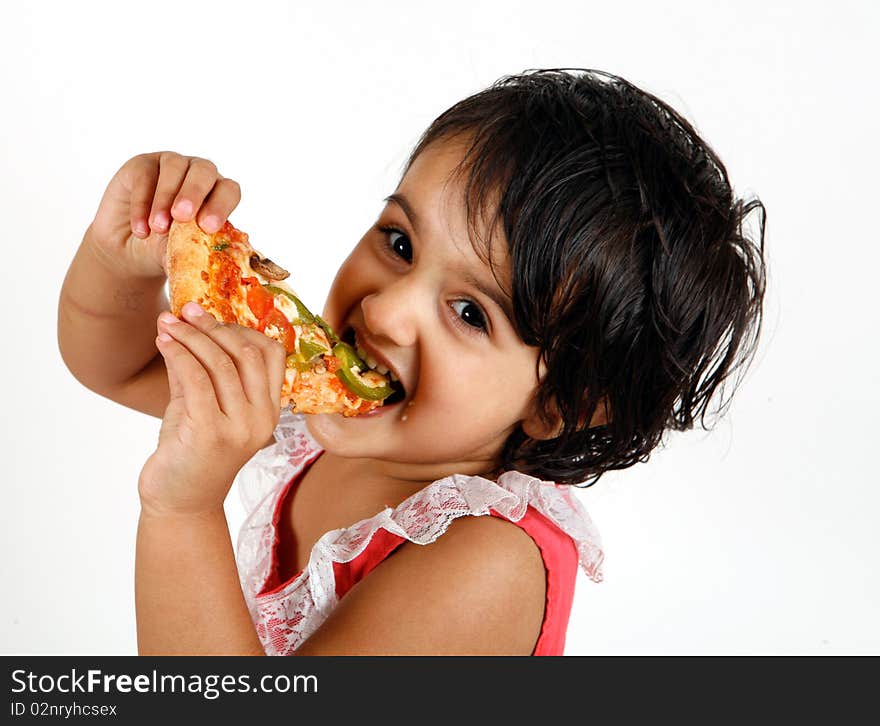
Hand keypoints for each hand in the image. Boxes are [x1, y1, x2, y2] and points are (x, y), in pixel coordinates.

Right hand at [88, 151, 240, 278]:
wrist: (129, 249)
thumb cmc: (164, 248)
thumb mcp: (181, 255)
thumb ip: (193, 255)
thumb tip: (204, 269)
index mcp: (216, 193)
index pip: (229, 190)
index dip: (221, 205)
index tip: (208, 227)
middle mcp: (197, 174)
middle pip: (204, 169)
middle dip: (194, 192)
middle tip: (182, 217)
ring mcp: (170, 164)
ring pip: (173, 166)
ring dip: (165, 198)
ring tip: (158, 228)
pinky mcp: (141, 165)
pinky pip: (144, 176)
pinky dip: (141, 204)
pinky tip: (140, 229)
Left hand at [138, 301, 286, 515]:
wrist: (180, 502)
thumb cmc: (192, 453)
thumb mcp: (203, 406)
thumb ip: (203, 371)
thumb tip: (188, 324)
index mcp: (269, 411)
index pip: (273, 355)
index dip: (243, 329)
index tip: (211, 317)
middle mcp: (262, 419)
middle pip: (247, 353)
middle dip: (213, 326)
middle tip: (185, 310)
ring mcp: (239, 427)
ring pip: (220, 363)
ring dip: (190, 336)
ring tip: (166, 322)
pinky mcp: (210, 433)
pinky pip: (196, 379)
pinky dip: (178, 353)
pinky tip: (163, 341)